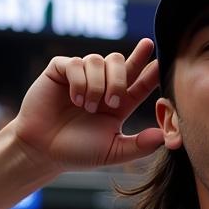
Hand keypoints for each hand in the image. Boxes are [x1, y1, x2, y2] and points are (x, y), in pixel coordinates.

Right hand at [11, 38, 164, 170]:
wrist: (43, 151)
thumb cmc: (77, 153)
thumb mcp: (113, 152)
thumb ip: (139, 146)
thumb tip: (164, 137)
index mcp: (118, 103)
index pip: (139, 80)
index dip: (149, 68)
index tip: (157, 55)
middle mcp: (101, 86)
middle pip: (119, 62)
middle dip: (120, 79)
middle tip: (112, 103)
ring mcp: (80, 76)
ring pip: (97, 60)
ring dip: (96, 85)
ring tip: (88, 107)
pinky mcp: (59, 71)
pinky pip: (74, 63)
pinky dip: (78, 81)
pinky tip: (74, 99)